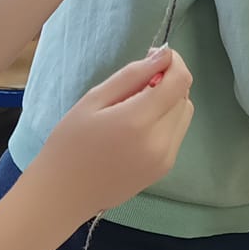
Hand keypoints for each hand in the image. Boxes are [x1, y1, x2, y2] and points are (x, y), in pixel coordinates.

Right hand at [24, 49, 194, 220]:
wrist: (64, 194)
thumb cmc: (69, 143)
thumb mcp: (93, 100)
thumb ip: (132, 76)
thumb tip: (164, 55)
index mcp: (138, 121)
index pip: (179, 81)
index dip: (175, 62)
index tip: (157, 56)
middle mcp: (159, 142)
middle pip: (184, 97)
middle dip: (169, 81)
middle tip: (138, 82)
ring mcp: (165, 159)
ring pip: (184, 115)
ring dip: (169, 102)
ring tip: (136, 106)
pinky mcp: (164, 170)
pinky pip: (176, 134)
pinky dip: (165, 121)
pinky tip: (138, 127)